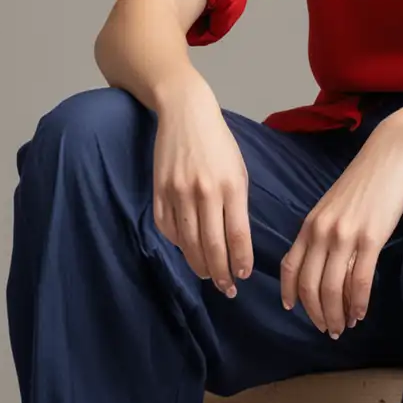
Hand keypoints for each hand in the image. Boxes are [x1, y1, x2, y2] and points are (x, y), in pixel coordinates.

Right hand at [152, 73, 253, 295]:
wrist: (185, 113)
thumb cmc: (218, 144)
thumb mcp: (238, 170)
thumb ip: (237, 204)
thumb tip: (235, 242)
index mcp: (231, 186)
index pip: (237, 236)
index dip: (240, 261)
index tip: (243, 276)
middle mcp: (205, 192)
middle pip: (212, 246)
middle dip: (221, 273)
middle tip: (227, 289)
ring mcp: (179, 192)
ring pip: (188, 243)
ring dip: (200, 265)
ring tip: (209, 276)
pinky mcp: (159, 191)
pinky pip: (167, 229)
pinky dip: (178, 245)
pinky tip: (188, 251)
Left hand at [280, 119, 402, 336]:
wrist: (391, 152)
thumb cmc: (366, 179)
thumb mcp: (334, 204)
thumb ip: (324, 230)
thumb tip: (324, 260)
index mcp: (310, 223)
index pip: (290, 266)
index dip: (290, 293)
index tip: (293, 310)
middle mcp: (321, 231)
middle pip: (309, 285)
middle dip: (315, 313)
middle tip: (326, 329)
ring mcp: (345, 235)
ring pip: (332, 289)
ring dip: (335, 314)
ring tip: (342, 327)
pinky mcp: (370, 237)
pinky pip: (359, 280)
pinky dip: (358, 303)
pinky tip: (361, 314)